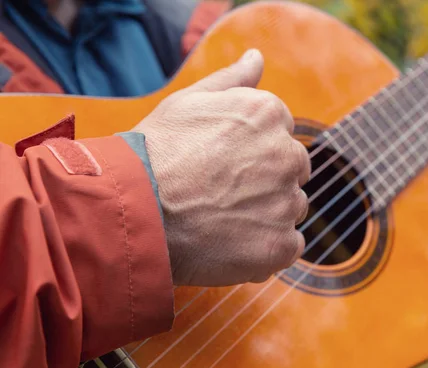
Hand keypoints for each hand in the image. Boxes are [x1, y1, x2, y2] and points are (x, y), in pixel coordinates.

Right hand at [134, 49, 310, 286]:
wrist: (134, 212)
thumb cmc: (155, 154)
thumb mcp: (187, 102)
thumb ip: (231, 80)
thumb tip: (256, 58)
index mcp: (268, 113)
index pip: (281, 132)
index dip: (251, 151)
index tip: (224, 164)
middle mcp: (286, 154)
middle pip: (292, 170)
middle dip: (266, 180)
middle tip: (222, 193)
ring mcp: (286, 201)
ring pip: (290, 207)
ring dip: (267, 215)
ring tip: (222, 220)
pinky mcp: (280, 244)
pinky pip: (288, 245)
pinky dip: (267, 248)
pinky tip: (233, 243)